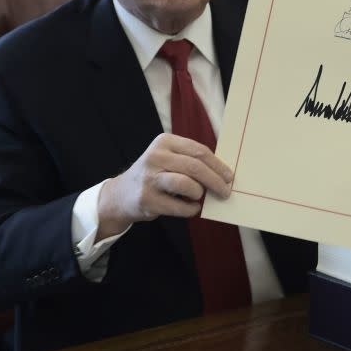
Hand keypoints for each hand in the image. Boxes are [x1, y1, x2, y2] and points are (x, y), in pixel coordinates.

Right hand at [96, 133, 232, 239]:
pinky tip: (191, 208)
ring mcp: (149, 178)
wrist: (121, 194)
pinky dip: (190, 209)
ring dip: (199, 193)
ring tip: (200, 197)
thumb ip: (191, 160)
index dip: (218, 165)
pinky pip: (179, 207)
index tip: (230, 176)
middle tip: (225, 191)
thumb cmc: (155, 175)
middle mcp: (155, 157)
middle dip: (215, 181)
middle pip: (195, 167)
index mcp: (164, 141)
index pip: (199, 151)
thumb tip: (223, 173)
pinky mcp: (147, 199)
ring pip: (187, 184)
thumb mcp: (168, 158)